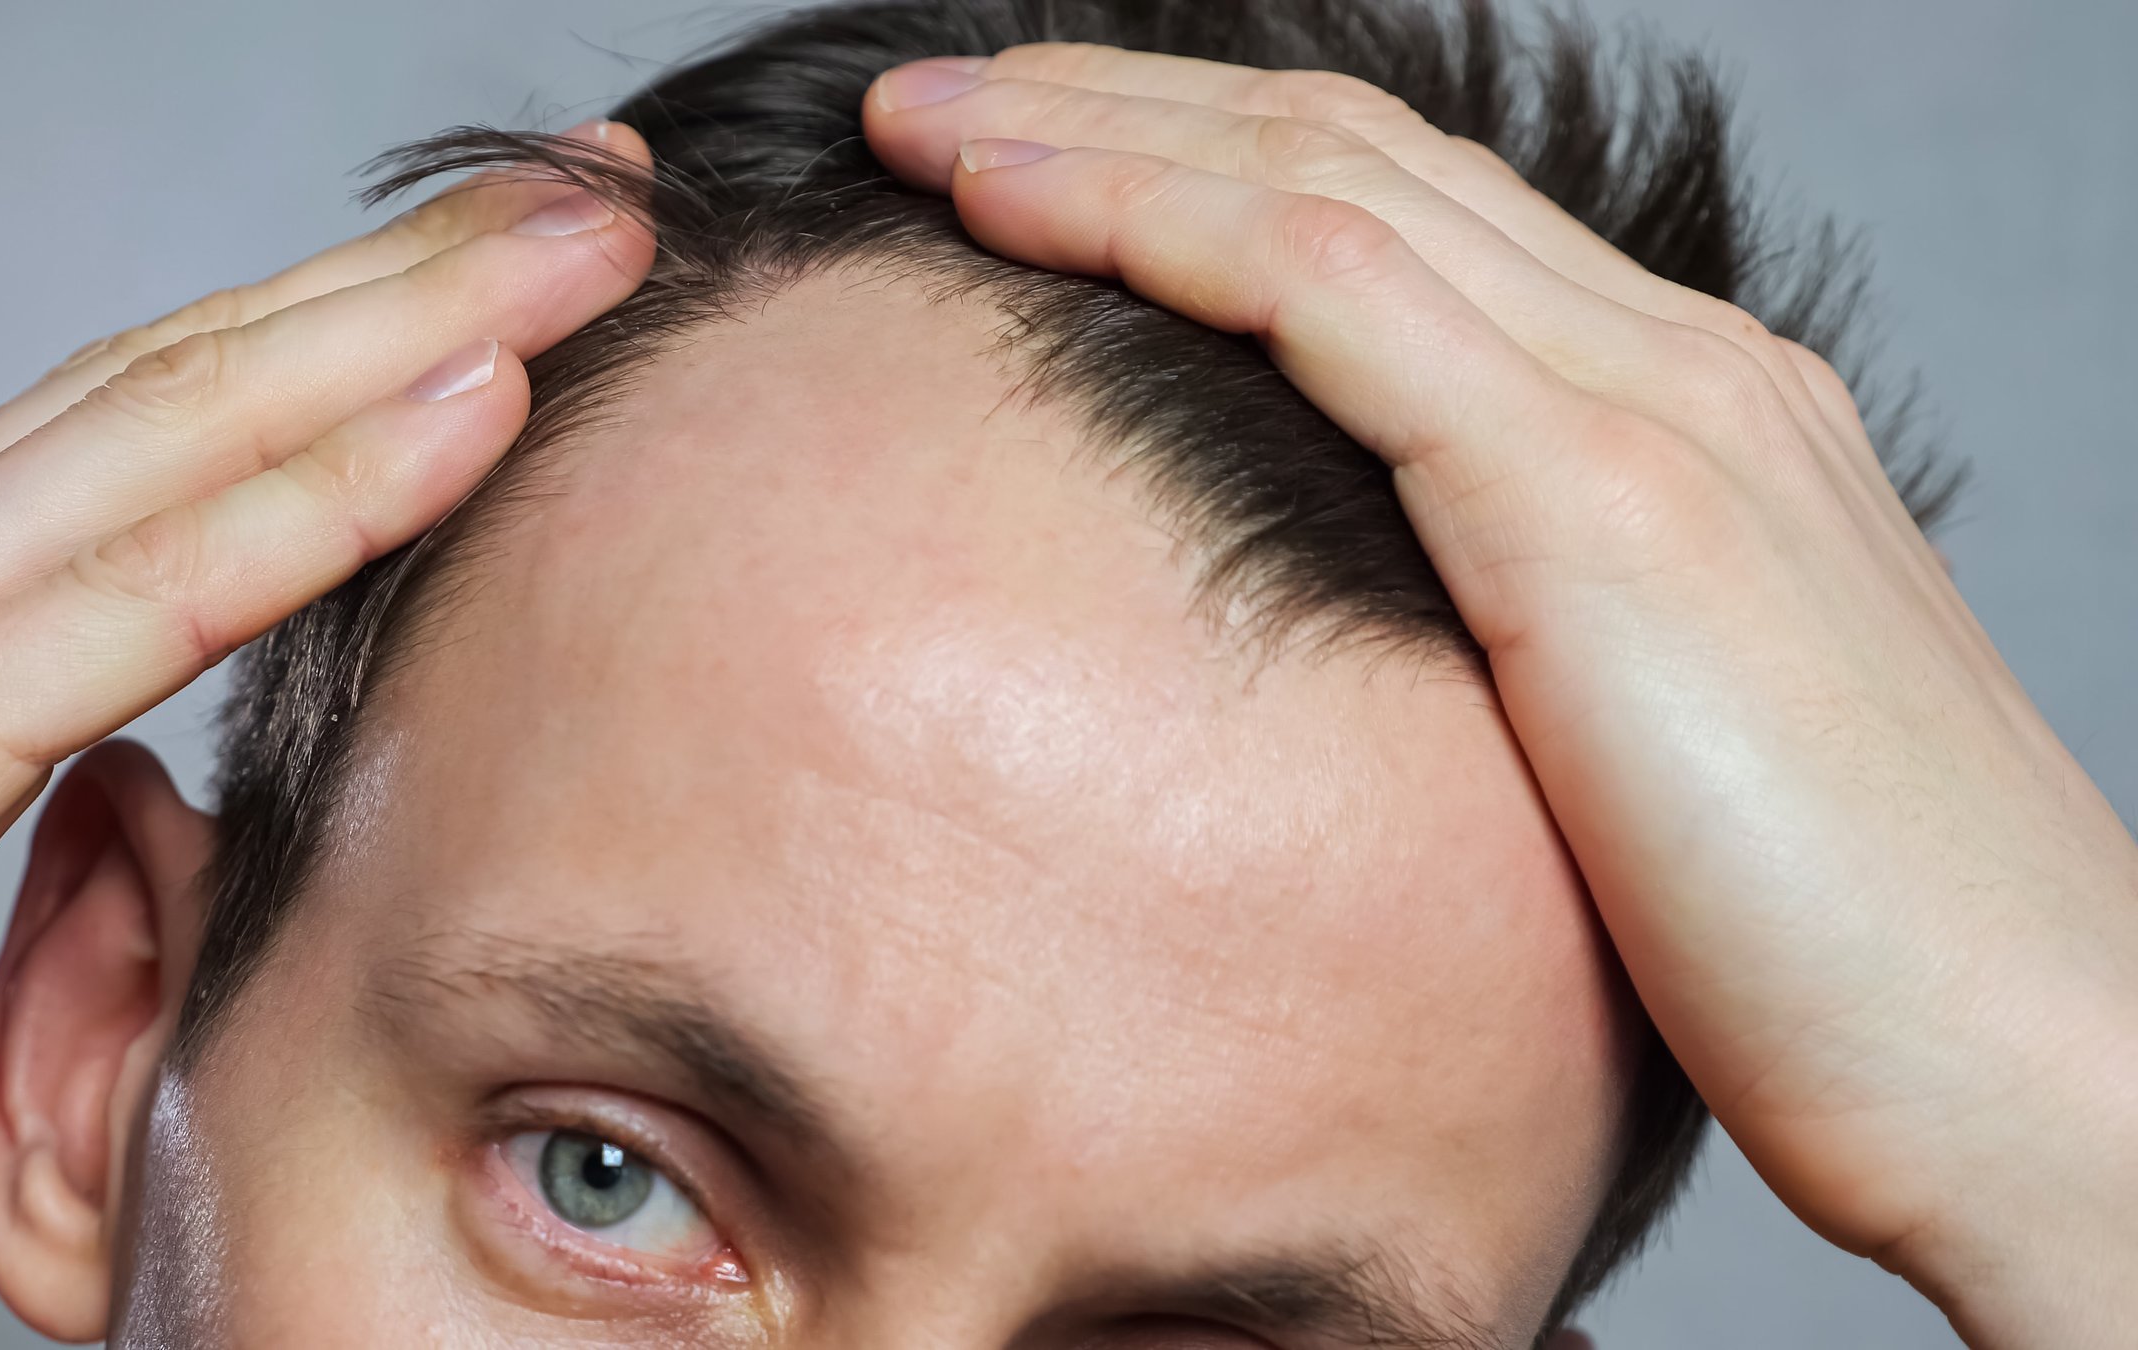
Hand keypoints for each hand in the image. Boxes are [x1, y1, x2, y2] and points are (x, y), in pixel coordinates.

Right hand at [0, 125, 655, 1107]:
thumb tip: (105, 735)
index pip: (155, 405)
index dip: (349, 318)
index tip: (517, 265)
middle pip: (190, 371)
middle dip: (415, 268)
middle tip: (597, 190)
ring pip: (181, 433)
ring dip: (416, 323)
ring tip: (592, 246)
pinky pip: (130, 605)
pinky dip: (317, 504)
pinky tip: (469, 425)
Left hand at [864, 47, 2137, 1347]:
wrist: (2048, 1074)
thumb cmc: (1842, 968)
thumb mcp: (1653, 758)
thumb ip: (1527, 654)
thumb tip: (1364, 666)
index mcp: (1687, 420)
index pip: (1406, 219)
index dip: (1206, 168)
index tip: (1036, 171)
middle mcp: (1677, 371)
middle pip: (1349, 159)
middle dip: (1125, 109)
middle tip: (944, 100)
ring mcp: (1652, 415)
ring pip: (1320, 188)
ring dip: (1101, 135)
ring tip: (926, 122)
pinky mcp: (1607, 505)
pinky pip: (1330, 295)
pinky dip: (1156, 224)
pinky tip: (1011, 206)